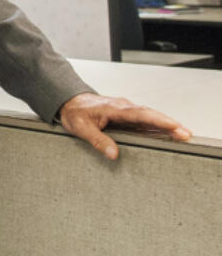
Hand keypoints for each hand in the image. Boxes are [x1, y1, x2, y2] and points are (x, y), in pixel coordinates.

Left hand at [58, 92, 191, 159]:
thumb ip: (98, 141)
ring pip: (149, 116)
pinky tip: (168, 132)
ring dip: (166, 124)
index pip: (140, 114)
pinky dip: (157, 124)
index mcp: (114, 108)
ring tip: (184, 134)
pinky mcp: (126, 114)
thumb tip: (114, 154)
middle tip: (186, 134)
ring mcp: (126, 109)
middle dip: (169, 123)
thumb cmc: (75, 113)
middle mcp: (123, 106)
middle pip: (150, 114)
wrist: (69, 101)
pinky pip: (144, 118)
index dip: (158, 120)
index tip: (173, 126)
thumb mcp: (81, 128)